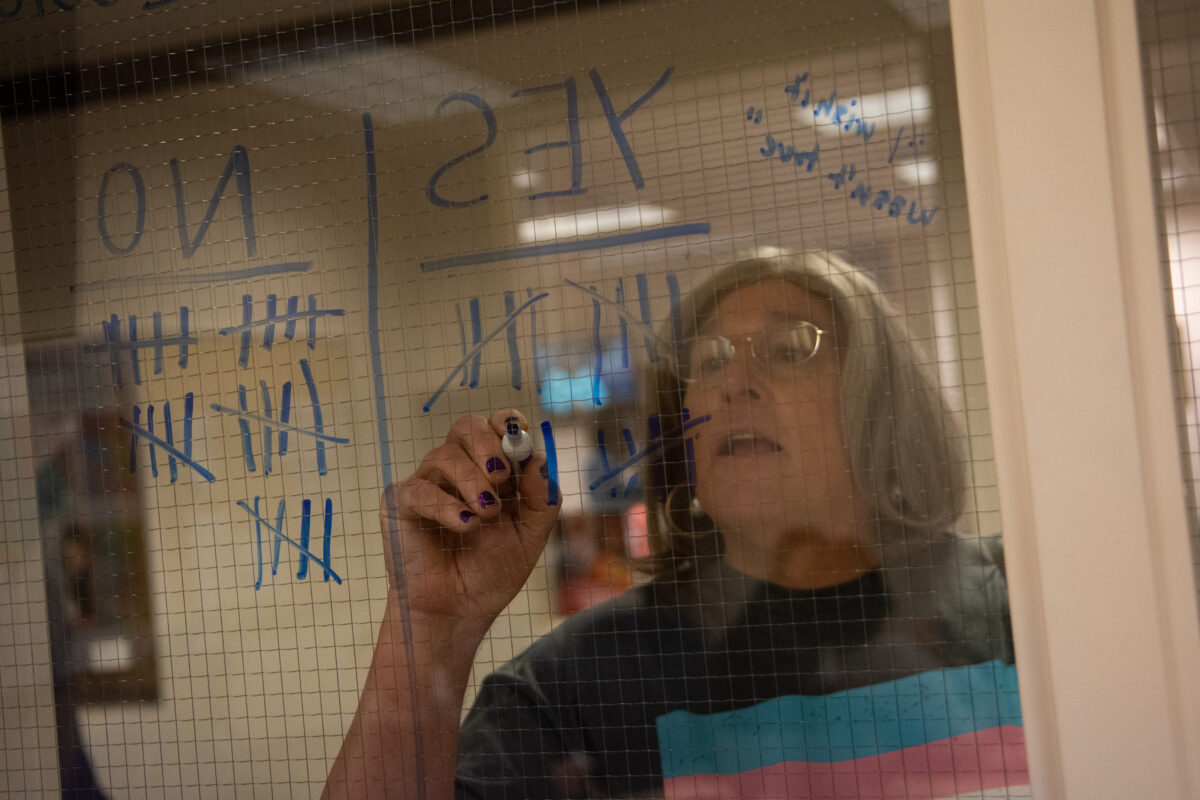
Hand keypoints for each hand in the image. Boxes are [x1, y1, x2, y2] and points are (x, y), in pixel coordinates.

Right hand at [379, 409, 559, 632]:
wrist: (459, 611)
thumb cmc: (492, 572)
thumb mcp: (530, 536)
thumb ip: (542, 499)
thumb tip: (539, 459)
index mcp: (489, 470)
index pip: (494, 425)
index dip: (507, 423)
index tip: (521, 435)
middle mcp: (457, 470)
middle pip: (466, 426)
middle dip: (488, 446)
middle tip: (501, 478)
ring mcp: (427, 483)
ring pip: (444, 455)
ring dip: (472, 482)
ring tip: (487, 514)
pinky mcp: (401, 504)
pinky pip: (421, 489)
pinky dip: (447, 506)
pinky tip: (465, 526)